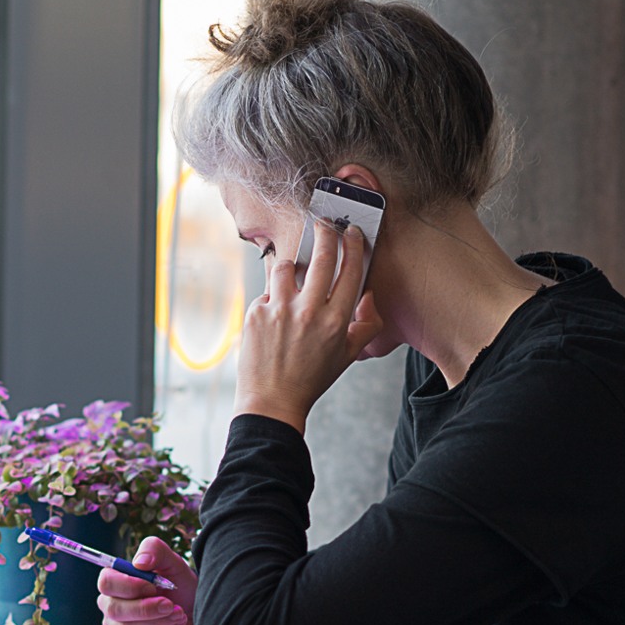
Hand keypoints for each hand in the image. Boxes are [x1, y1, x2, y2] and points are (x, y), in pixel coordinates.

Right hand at [97, 536, 196, 624]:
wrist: (192, 609)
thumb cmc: (179, 585)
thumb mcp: (172, 562)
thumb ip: (155, 551)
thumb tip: (139, 562)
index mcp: (115, 579)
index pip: (107, 582)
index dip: (129, 585)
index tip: (153, 585)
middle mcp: (110, 602)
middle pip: (114, 609)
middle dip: (146, 608)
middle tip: (170, 604)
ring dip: (157, 621)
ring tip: (178, 613)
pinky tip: (175, 624)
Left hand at [234, 221, 383, 432]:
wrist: (273, 401)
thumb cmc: (311, 379)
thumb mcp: (348, 355)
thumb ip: (366, 324)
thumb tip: (368, 295)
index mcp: (336, 320)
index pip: (351, 269)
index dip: (353, 245)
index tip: (351, 232)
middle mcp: (309, 312)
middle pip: (322, 256)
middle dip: (325, 232)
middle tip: (324, 223)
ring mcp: (280, 311)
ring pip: (287, 267)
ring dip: (291, 269)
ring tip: (292, 283)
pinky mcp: (256, 314)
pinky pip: (266, 292)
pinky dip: (271, 300)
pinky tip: (273, 319)